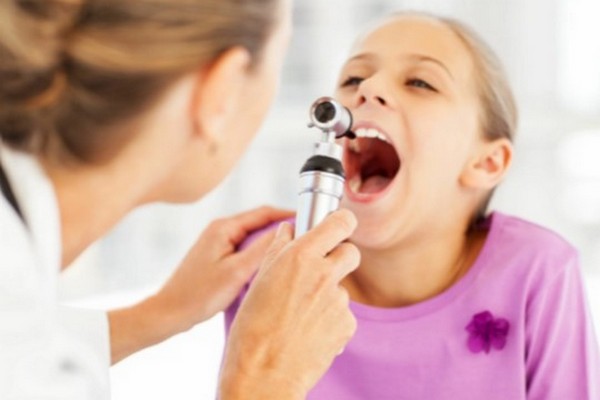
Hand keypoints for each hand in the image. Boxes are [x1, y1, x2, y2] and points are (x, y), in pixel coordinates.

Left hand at [108, 206, 292, 363]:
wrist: (170, 312)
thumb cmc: (199, 294)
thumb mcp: (237, 271)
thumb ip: (263, 249)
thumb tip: (287, 232)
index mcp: (224, 227)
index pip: (264, 212)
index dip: (288, 215)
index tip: (308, 222)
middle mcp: (220, 229)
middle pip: (260, 223)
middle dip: (283, 229)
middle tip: (305, 239)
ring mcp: (218, 242)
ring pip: (253, 237)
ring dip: (272, 242)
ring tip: (292, 253)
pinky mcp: (217, 256)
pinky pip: (245, 249)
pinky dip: (260, 254)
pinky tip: (270, 267)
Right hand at [219, 209, 359, 398]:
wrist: (263, 373)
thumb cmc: (253, 328)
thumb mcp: (259, 280)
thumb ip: (278, 250)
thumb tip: (288, 231)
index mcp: (300, 257)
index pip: (340, 223)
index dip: (342, 222)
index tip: (339, 225)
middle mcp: (324, 274)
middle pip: (351, 252)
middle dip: (340, 257)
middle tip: (321, 270)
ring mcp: (338, 301)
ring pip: (343, 287)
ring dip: (329, 294)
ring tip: (302, 313)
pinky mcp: (347, 325)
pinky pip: (344, 313)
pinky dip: (331, 319)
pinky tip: (310, 330)